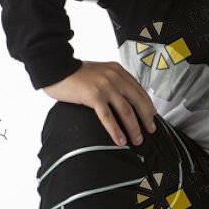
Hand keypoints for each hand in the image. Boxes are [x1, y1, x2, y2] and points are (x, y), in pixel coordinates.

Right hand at [43, 61, 157, 146]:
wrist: (55, 68)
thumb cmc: (75, 74)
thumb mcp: (100, 72)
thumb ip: (112, 81)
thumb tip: (122, 99)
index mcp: (118, 71)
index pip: (139, 90)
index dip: (148, 105)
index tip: (152, 117)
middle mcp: (115, 77)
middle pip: (137, 101)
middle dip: (146, 118)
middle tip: (150, 131)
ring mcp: (105, 86)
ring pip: (126, 111)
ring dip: (134, 128)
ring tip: (136, 140)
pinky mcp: (93, 96)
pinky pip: (108, 117)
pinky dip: (116, 131)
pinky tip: (120, 140)